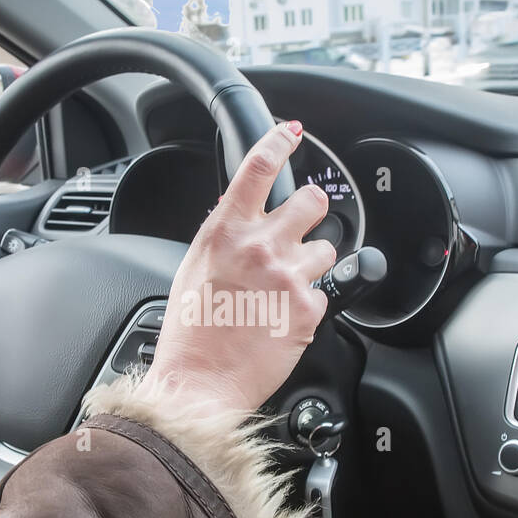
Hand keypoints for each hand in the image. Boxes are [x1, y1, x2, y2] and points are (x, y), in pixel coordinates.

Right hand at [143, 120, 335, 414]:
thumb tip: (244, 220)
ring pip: (325, 248)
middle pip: (311, 200)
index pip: (258, 168)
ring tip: (286, 289)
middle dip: (310, 211)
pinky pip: (324, 292)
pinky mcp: (309, 308)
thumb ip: (225, 237)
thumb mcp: (195, 269)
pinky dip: (308, 304)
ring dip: (312, 263)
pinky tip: (283, 319)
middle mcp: (260, 246)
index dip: (279, 142)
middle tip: (301, 229)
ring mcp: (288, 276)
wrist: (200, 384)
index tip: (291, 133)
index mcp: (226, 231)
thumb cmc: (191, 334)